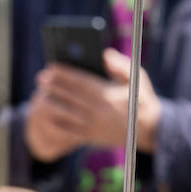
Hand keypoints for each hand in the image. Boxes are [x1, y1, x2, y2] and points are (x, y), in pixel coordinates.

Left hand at [23, 49, 161, 161]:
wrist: (149, 129)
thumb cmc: (141, 99)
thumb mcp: (138, 78)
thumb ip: (121, 65)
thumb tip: (103, 54)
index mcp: (108, 94)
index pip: (80, 81)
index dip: (64, 73)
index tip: (52, 66)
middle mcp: (99, 110)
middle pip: (70, 95)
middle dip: (53, 85)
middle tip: (41, 78)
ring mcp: (94, 125)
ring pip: (66, 112)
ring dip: (52, 102)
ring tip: (42, 94)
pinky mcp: (91, 137)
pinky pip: (69, 129)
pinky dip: (57, 120)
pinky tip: (50, 112)